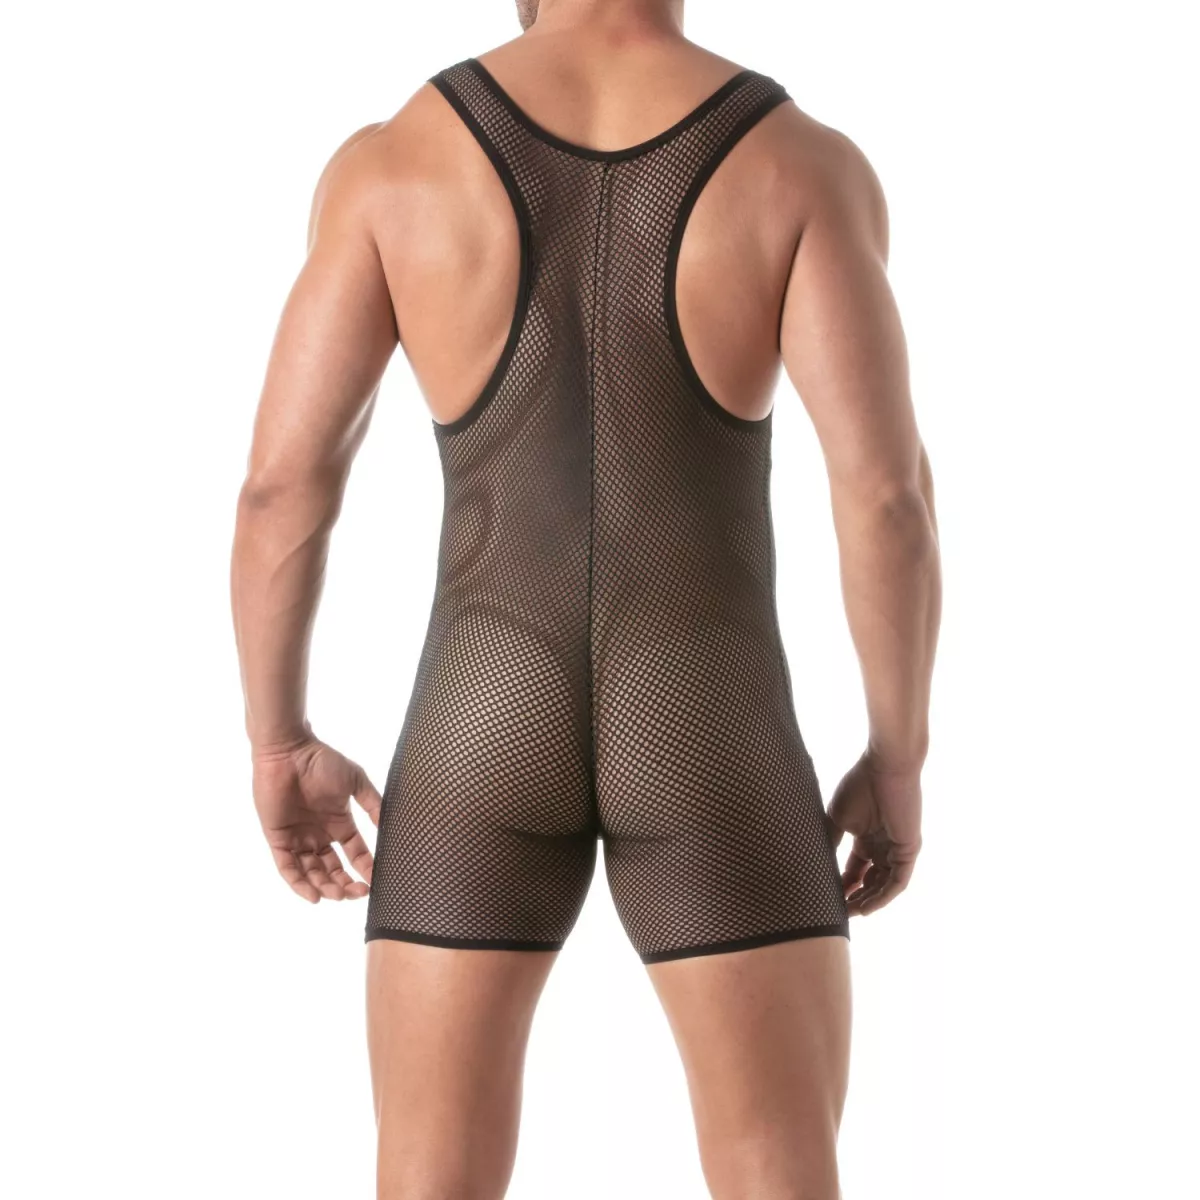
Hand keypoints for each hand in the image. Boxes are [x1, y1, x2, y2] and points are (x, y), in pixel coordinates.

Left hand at [251, 734, 382, 902]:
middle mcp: (319, 835)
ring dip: (326, 887)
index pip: (355, 854)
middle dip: (346, 885)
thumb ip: (372, 803)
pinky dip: (300, 885)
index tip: (376, 882)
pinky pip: (288, 869)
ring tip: (339, 895)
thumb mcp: (356, 781)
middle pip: (334, 870)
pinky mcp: (278, 839)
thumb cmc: (322, 761)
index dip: (365, 869)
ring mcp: (298, 839)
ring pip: (312, 874)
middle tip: (358, 893)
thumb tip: (390, 826)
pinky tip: (315, 896)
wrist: (289, 751)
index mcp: (339, 823)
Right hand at [827, 750, 921, 915]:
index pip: (855, 869)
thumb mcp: (838, 818)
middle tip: (837, 913)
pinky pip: (897, 882)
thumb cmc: (860, 786)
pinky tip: (867, 908)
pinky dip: (883, 897)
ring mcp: (898, 850)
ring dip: (868, 901)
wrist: (885, 767)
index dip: (842, 884)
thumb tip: (813, 863)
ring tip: (850, 914)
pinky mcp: (909, 851)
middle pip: (870, 881)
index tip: (826, 898)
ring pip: (883, 885)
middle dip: (855, 898)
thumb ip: (831, 841)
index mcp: (867, 837)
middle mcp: (884, 846)